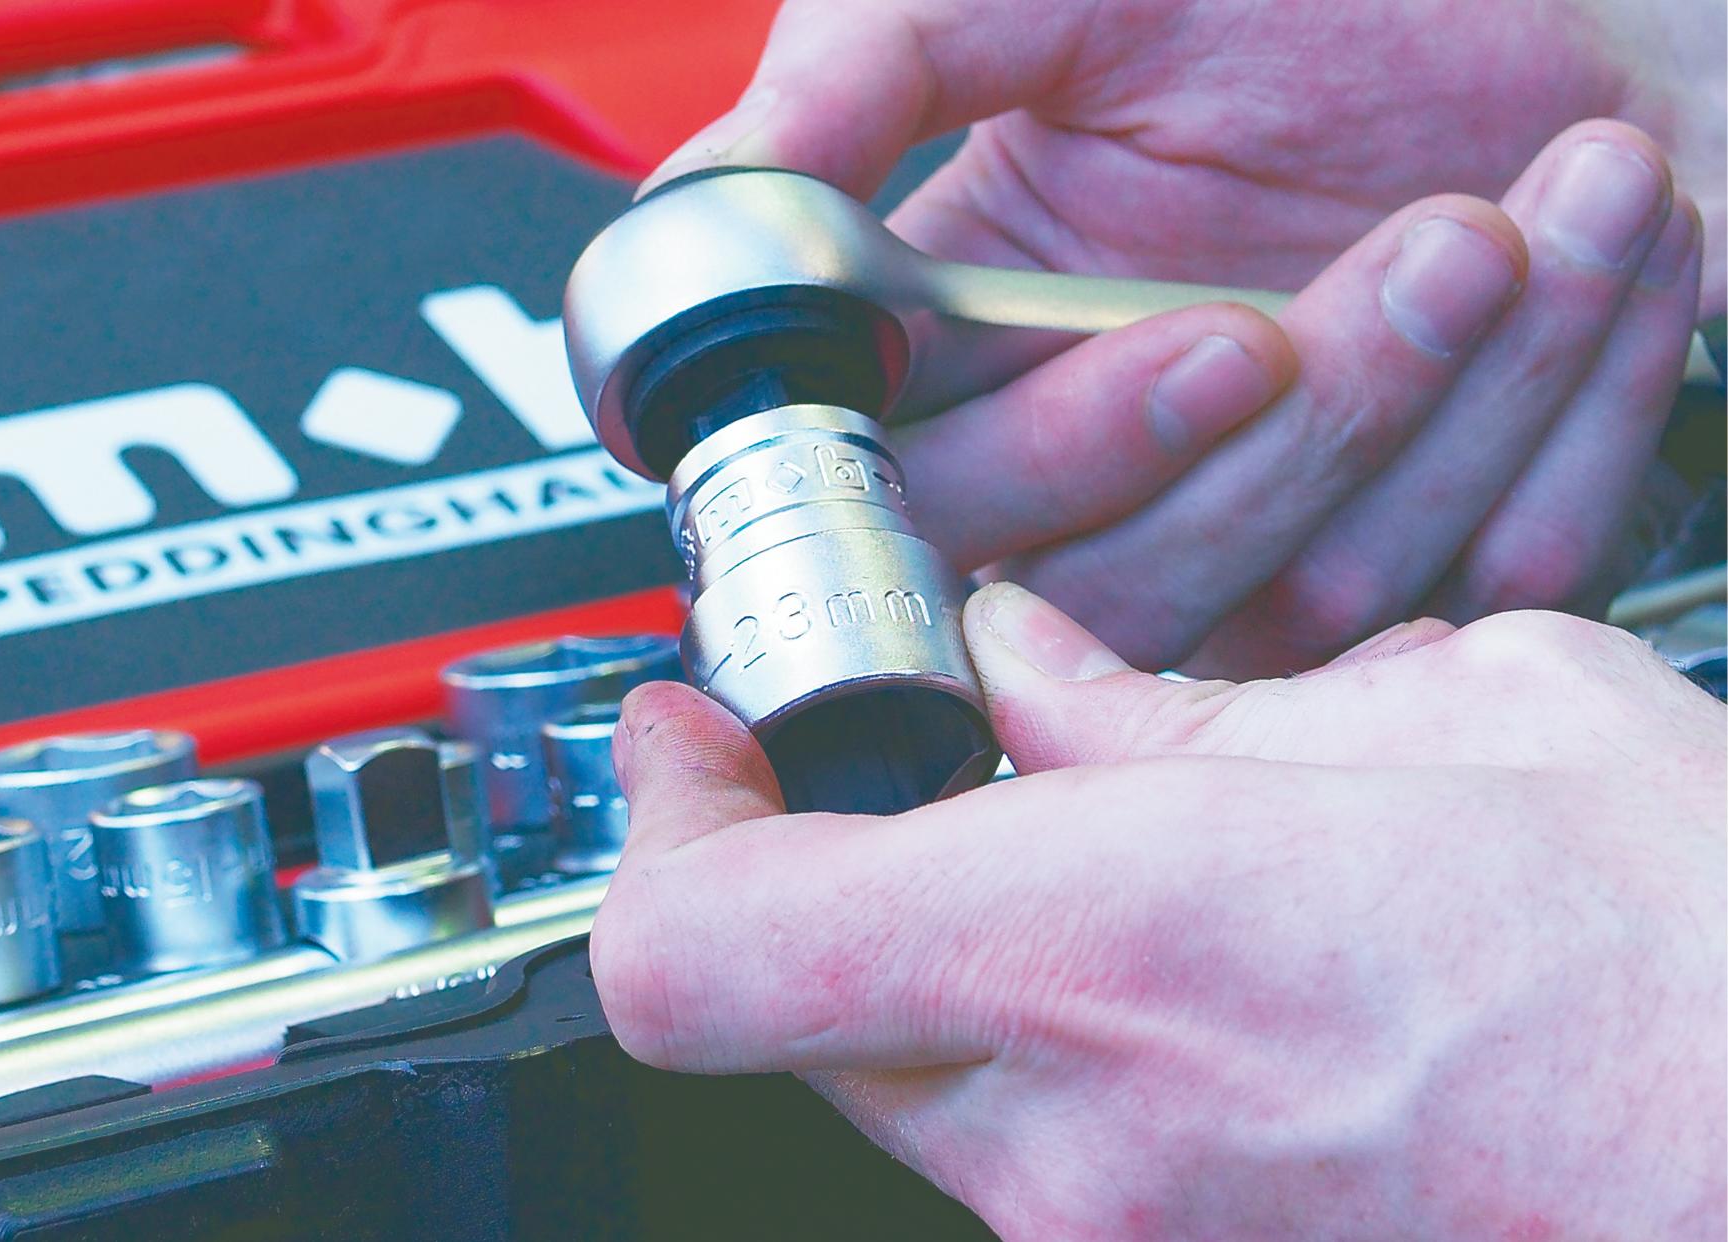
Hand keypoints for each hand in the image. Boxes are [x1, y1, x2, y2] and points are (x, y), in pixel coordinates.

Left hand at [591, 586, 1725, 1239]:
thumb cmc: (1692, 970)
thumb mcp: (1446, 722)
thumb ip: (1174, 700)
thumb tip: (1035, 664)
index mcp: (1110, 946)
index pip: (700, 940)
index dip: (657, 822)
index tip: (689, 739)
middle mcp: (1080, 1138)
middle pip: (779, 1006)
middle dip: (801, 862)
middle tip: (874, 760)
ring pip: (906, 1076)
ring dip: (936, 948)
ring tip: (1067, 843)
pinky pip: (1028, 1145)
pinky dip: (1047, 1036)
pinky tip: (1173, 956)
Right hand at [643, 0, 1719, 676]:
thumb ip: (861, 72)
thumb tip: (703, 206)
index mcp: (968, 341)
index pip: (923, 496)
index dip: (1054, 454)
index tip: (1196, 344)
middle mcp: (1088, 464)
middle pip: (1092, 591)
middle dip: (1273, 438)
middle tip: (1416, 245)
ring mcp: (1245, 532)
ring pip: (1273, 610)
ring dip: (1437, 409)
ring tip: (1525, 219)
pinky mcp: (1400, 564)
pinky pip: (1460, 595)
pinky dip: (1558, 435)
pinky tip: (1597, 282)